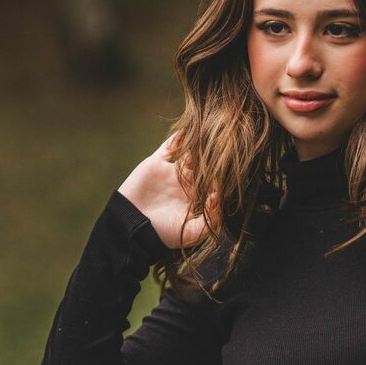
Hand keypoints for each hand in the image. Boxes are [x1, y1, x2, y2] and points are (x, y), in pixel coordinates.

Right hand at [118, 133, 216, 249]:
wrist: (132, 226)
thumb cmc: (163, 234)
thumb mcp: (192, 233)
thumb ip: (210, 220)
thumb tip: (218, 196)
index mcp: (196, 199)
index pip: (214, 182)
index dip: (224, 176)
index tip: (233, 169)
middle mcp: (186, 184)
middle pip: (204, 165)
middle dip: (214, 156)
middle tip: (227, 144)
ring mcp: (171, 172)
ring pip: (189, 153)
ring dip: (199, 144)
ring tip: (210, 132)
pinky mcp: (156, 163)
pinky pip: (170, 147)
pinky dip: (178, 138)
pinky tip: (188, 130)